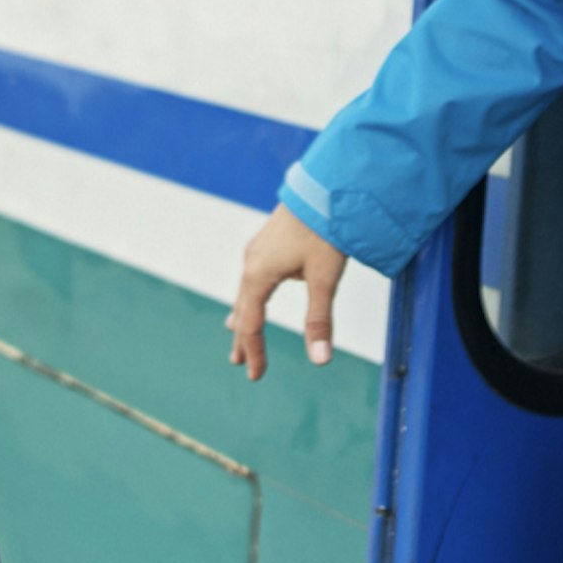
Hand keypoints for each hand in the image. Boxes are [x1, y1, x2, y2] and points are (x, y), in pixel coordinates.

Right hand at [227, 207, 348, 379]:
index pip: (251, 325)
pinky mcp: (268, 242)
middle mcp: (251, 263)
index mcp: (258, 275)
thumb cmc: (323, 230)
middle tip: (239, 363)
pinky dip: (249, 296)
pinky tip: (255, 293)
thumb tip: (320, 361)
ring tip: (237, 333)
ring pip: (245, 292)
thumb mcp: (324, 279)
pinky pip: (251, 277)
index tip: (256, 376)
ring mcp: (257, 251)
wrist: (323, 187)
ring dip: (244, 316)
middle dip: (243, 338)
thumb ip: (319, 320)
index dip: (255, 352)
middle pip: (242, 310)